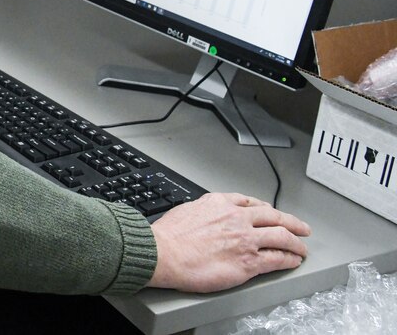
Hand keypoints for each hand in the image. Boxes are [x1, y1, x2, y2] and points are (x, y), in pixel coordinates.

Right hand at [148, 192, 310, 292]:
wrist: (165, 253)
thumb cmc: (169, 235)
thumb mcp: (187, 209)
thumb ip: (203, 210)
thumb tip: (205, 216)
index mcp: (221, 203)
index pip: (251, 203)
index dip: (266, 208)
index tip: (271, 212)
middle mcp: (238, 219)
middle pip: (275, 217)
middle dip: (292, 222)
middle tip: (301, 227)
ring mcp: (246, 241)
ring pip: (282, 237)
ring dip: (296, 243)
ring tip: (302, 248)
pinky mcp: (249, 263)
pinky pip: (277, 259)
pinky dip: (289, 260)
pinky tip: (293, 261)